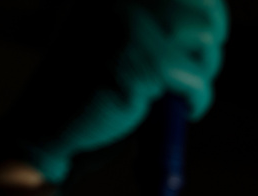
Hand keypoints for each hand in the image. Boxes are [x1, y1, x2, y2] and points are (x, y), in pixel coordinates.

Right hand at [0, 0, 228, 182]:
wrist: (48, 122)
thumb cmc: (84, 84)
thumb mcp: (115, 32)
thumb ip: (152, 19)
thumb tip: (209, 16)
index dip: (206, 10)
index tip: (208, 34)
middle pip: (204, 8)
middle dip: (206, 42)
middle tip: (195, 70)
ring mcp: (137, 26)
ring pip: (206, 38)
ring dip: (202, 70)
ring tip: (178, 90)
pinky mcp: (147, 63)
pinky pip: (198, 79)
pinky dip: (196, 100)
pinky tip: (177, 109)